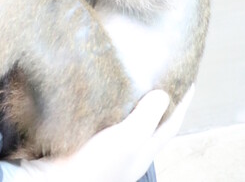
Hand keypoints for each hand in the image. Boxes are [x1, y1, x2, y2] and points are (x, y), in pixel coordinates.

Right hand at [0, 86, 193, 181]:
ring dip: (135, 101)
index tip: (189, 79)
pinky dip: (113, 105)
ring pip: (130, 120)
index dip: (183, 103)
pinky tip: (103, 93)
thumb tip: (164, 95)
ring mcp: (111, 149)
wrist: (54, 180)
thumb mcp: (128, 139)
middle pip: (153, 122)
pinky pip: (109, 119)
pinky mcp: (90, 142)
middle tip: (160, 73)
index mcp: (144, 151)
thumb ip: (147, 118)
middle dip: (160, 100)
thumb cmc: (94, 164)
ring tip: (132, 76)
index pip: (171, 124)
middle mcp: (130, 151)